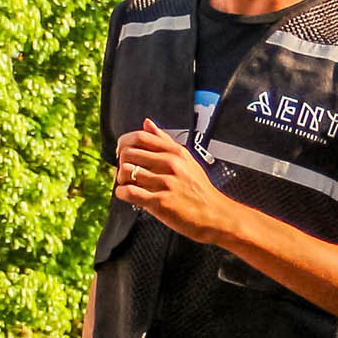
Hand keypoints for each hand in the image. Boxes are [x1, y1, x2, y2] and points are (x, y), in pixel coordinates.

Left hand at [115, 123, 236, 244]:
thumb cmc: (199, 189)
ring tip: (129, 185)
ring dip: (121, 180)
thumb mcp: (186, 159)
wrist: (215, 215)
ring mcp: (165, 183)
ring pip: (126, 172)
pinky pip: (129, 192)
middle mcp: (170, 164)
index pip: (139, 137)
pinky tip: (128, 196)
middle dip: (121, 163)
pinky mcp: (161, 202)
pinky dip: (122, 193)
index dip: (124, 143)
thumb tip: (147, 123)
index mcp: (175, 152)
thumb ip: (164, 140)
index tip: (123, 152)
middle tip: (127, 174)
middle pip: (128, 153)